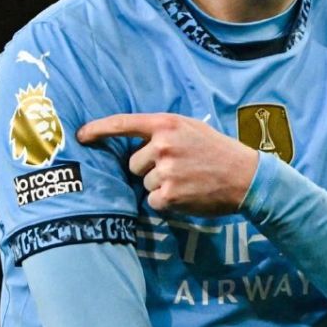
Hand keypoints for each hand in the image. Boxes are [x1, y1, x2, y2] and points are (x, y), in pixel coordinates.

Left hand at [76, 113, 258, 215]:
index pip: (123, 124)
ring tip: (187, 180)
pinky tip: (187, 194)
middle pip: (133, 163)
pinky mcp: (169, 194)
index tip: (81, 135)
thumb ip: (163, 131)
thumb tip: (134, 142)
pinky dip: (166, 202)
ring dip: (160, 185)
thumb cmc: (217, 151)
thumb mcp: (191, 128)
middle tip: (179, 168)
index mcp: (166, 124)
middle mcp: (162, 145)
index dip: (98, 129)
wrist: (245, 176)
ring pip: (144, 183)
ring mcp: (165, 170)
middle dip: (149, 168)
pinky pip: (153, 201)